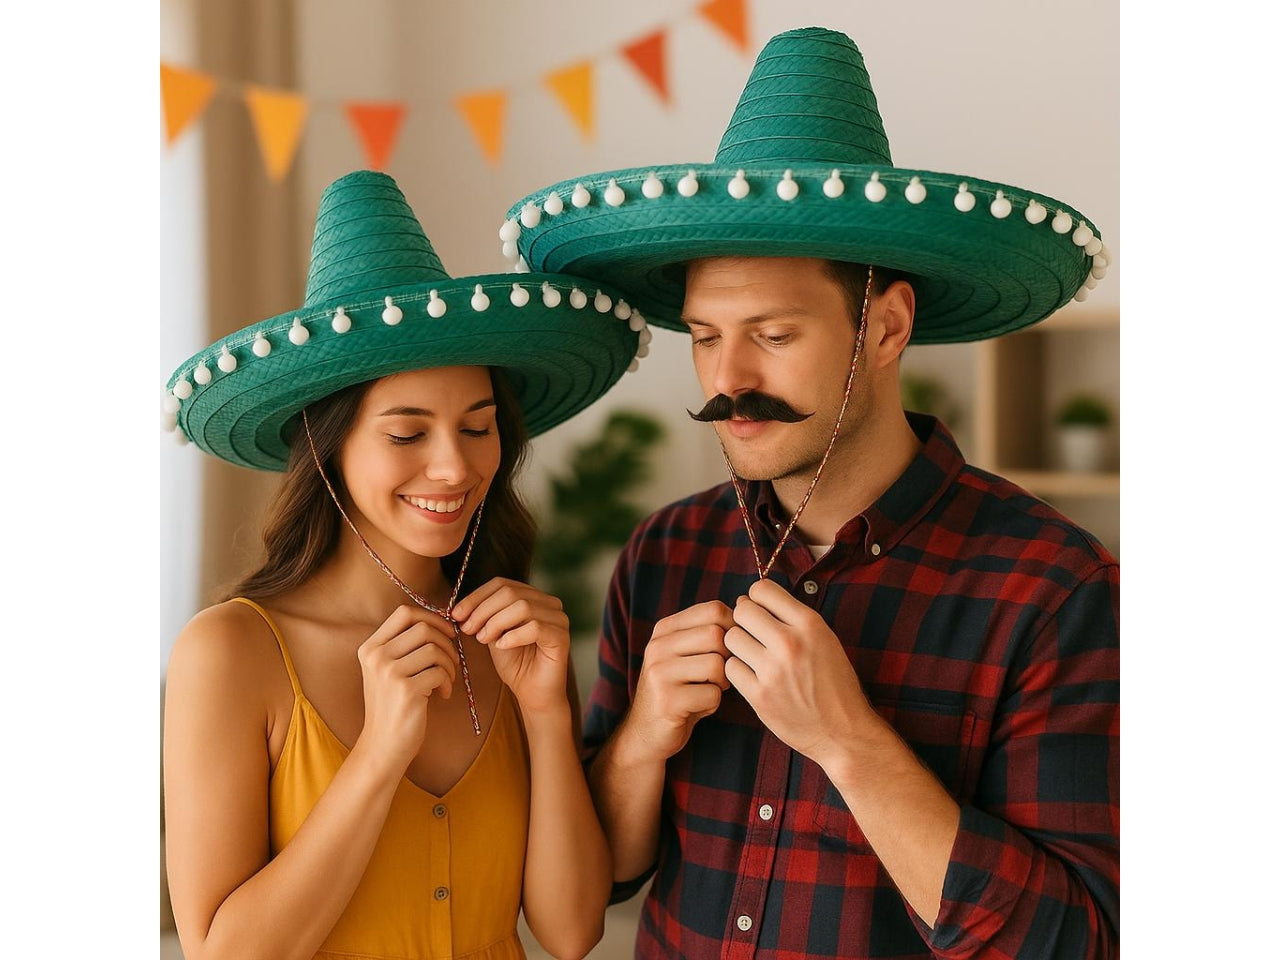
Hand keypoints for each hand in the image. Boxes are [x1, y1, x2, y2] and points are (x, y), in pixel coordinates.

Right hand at [356, 604, 459, 774]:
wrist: (383, 745)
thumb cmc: (393, 706)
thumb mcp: (387, 670)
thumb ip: (404, 646)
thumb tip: (441, 622)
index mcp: (370, 648)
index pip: (404, 613)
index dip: (431, 617)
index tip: (447, 632)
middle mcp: (376, 657)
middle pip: (423, 628)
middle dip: (446, 642)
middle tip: (451, 661)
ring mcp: (389, 673)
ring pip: (434, 649)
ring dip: (449, 664)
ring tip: (446, 680)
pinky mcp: (406, 690)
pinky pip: (439, 672)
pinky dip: (448, 682)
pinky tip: (442, 694)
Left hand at [453, 578, 570, 715]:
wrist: (532, 694)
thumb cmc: (515, 664)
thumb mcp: (493, 634)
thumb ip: (483, 617)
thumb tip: (459, 608)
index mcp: (532, 597)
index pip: (502, 584)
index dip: (476, 597)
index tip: (456, 614)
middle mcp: (549, 603)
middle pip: (511, 592)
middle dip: (483, 610)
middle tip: (467, 628)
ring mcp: (558, 618)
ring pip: (522, 607)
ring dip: (496, 623)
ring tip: (483, 639)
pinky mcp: (561, 637)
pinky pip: (535, 627)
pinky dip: (514, 636)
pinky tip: (502, 646)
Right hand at [621, 600, 734, 764]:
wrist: (646, 732)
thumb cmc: (679, 689)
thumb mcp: (685, 654)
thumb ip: (708, 633)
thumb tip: (748, 610)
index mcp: (664, 629)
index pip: (713, 609)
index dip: (733, 628)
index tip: (729, 649)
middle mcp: (658, 646)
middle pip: (717, 635)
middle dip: (728, 657)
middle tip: (719, 675)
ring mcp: (659, 673)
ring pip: (717, 664)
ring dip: (722, 682)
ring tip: (708, 689)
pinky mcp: (667, 701)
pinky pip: (712, 695)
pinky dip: (713, 703)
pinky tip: (698, 706)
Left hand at [725, 579, 877, 766]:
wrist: (844, 732)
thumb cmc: (834, 683)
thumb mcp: (824, 639)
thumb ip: (791, 617)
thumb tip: (747, 599)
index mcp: (810, 624)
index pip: (762, 590)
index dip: (757, 599)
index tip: (761, 612)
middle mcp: (790, 644)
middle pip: (742, 611)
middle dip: (744, 620)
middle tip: (753, 635)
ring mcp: (773, 671)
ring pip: (731, 638)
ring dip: (738, 645)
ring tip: (753, 656)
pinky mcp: (759, 696)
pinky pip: (731, 668)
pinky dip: (738, 670)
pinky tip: (753, 676)